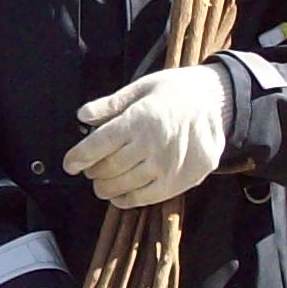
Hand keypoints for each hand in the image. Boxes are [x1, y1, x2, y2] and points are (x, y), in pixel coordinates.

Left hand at [64, 63, 232, 206]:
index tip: (69, 164)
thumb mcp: (142, 87)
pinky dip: (126, 199)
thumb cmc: (175, 91)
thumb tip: (82, 116)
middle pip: (109, 168)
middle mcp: (152, 144)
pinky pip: (145, 198)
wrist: (217, 103)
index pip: (99, 144)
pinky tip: (119, 195)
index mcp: (140, 118)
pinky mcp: (179, 181)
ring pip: (124, 185)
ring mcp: (167, 166)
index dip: (78, 157)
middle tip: (89, 169)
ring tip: (102, 183)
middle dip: (92, 172)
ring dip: (106, 187)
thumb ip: (111, 104)